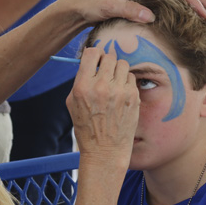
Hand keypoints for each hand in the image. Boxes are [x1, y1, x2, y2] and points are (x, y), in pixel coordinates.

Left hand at [61, 0, 205, 27]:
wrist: (83, 4)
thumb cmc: (94, 5)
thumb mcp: (108, 8)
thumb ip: (128, 10)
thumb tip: (150, 17)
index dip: (194, 2)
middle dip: (204, 1)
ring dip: (198, 4)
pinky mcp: (148, 1)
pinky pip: (173, 1)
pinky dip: (187, 7)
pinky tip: (193, 18)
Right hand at [66, 46, 138, 168]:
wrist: (105, 151)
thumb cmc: (86, 128)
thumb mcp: (73, 104)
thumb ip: (80, 81)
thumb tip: (90, 62)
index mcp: (82, 87)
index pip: (92, 53)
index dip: (94, 54)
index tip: (96, 60)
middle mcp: (101, 86)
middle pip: (109, 57)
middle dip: (107, 62)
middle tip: (105, 73)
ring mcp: (119, 91)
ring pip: (123, 64)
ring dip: (118, 70)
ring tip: (114, 83)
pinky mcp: (132, 97)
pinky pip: (132, 77)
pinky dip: (127, 82)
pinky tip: (121, 94)